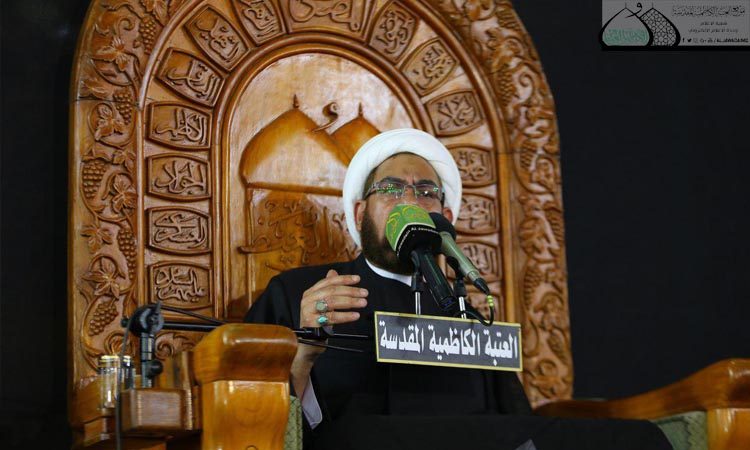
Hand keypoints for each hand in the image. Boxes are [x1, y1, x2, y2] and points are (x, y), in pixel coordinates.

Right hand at [291, 270, 367, 396]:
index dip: (344, 279)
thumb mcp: (322, 304)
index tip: (358, 279)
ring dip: (350, 301)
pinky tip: (355, 315)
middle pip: (331, 291)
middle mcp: (307, 300)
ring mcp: (308, 311)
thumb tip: (333, 272)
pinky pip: (332, 317)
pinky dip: (345, 316)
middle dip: (350, 291)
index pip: (329, 281)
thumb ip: (328, 288)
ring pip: (332, 302)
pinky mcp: (312, 323)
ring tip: (362, 303)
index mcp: (310, 293)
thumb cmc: (317, 323)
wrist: (308, 344)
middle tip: (364, 293)